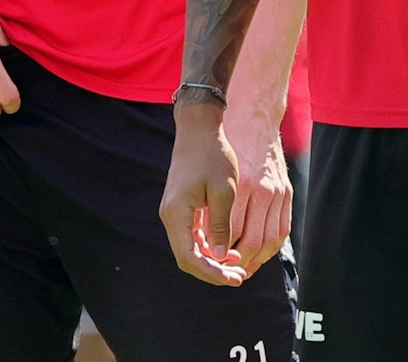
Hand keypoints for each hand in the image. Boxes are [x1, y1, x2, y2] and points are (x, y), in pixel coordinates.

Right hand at [160, 105, 246, 285]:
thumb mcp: (224, 192)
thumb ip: (221, 226)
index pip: (190, 257)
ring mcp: (172, 211)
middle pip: (186, 257)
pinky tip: (225, 247)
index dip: (212, 273)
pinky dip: (206, 246)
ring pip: (188, 248)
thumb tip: (220, 258)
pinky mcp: (179, 206)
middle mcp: (169, 215)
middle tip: (238, 276)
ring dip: (210, 260)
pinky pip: (190, 236)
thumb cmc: (214, 156)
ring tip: (236, 264)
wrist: (199, 129)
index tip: (235, 278)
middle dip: (212, 271)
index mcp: (177, 212)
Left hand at [223, 103, 291, 276]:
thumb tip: (211, 248)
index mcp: (243, 187)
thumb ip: (214, 214)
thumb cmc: (223, 146)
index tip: (212, 265)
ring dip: (257, 258)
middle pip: (254, 242)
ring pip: (272, 239)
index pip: (233, 236)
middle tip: (226, 273)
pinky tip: (257, 251)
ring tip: (241, 268)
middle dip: (240, 263)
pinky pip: (282, 229)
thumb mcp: (212, 178)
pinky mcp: (287, 192)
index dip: (222, 254)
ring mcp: (279, 192)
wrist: (251, 116)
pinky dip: (271, 245)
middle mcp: (264, 191)